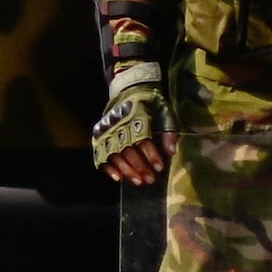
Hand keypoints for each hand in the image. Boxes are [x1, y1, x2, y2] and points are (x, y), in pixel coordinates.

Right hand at [90, 63, 166, 184]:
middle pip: (128, 148)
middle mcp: (119, 122)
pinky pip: (100, 153)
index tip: (160, 167)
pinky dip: (108, 166)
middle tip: (150, 179)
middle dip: (140, 166)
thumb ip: (169, 131)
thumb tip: (171, 152)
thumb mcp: (165, 112)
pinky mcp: (100, 133)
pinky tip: (118, 177)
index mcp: (137, 114)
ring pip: (114, 153)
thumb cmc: (150, 104)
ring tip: (138, 181)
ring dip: (126, 169)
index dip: (151, 154)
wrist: (130, 90)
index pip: (143, 138)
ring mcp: (107, 128)